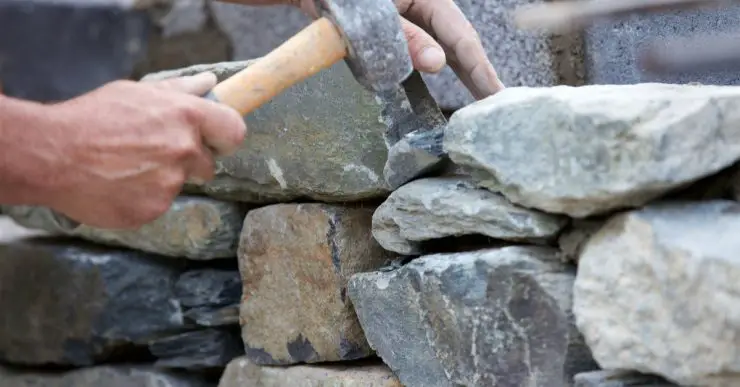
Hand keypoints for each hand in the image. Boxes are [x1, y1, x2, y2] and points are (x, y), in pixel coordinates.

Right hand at [45, 72, 245, 228]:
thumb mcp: (137, 93)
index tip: (214, 141)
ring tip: (125, 167)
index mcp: (185, 116)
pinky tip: (118, 184)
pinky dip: (143, 198)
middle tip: (150, 152)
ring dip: (161, 179)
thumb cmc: (92, 118)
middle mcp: (184, 150)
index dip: (224, 138)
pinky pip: (158, 204)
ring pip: (179, 184)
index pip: (234, 131)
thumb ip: (180, 92)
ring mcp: (170, 183)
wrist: (51, 155)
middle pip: (207, 164)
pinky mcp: (154, 209)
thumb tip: (210, 82)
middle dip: (186, 161)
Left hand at [216, 0, 503, 98]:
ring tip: (468, 101)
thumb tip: (438, 64)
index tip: (497, 94)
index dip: (479, 66)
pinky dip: (409, 70)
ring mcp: (392, 14)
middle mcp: (412, 1)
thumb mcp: (366, 12)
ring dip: (444, 74)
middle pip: (450, 38)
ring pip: (426, 47)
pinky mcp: (370, 25)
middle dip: (470, 71)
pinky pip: (399, 50)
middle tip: (491, 104)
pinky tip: (419, 91)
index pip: (458, 33)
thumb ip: (401, 35)